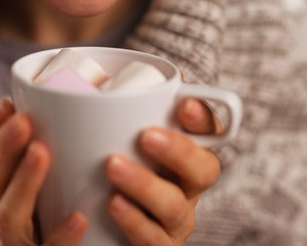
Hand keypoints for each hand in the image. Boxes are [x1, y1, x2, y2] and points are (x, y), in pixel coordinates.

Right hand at [0, 99, 87, 244]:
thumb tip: (81, 117)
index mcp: (8, 197)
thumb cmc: (69, 224)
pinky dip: (60, 236)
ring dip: (24, 182)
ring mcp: (20, 244)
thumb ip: (61, 163)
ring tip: (41, 152)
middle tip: (23, 119)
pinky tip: (77, 218)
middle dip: (5, 148)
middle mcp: (7, 219)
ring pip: (10, 215)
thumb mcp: (58, 190)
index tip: (8, 103)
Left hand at [104, 98, 220, 244]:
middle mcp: (187, 187)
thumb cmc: (110, 169)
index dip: (203, 118)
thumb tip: (100, 77)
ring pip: (176, 206)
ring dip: (147, 185)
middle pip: (205, 170)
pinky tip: (112, 203)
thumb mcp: (116, 138)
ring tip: (113, 165)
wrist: (97, 230)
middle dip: (180, 151)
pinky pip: (154, 240)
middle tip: (146, 135)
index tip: (183, 104)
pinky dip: (134, 222)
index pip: (209, 131)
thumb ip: (118, 113)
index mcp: (185, 154)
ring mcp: (174, 220)